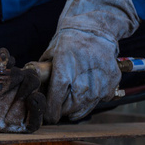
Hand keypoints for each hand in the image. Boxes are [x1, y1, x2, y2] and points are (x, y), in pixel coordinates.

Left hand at [40, 0, 139, 123]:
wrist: (95, 27)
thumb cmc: (68, 41)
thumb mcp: (50, 54)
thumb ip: (42, 72)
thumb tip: (32, 89)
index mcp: (64, 68)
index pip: (56, 98)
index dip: (51, 111)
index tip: (49, 116)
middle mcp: (83, 76)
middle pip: (71, 106)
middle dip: (62, 111)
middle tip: (57, 110)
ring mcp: (100, 79)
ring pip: (86, 106)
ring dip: (76, 110)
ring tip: (70, 108)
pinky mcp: (112, 80)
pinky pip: (100, 99)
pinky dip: (92, 101)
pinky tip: (85, 96)